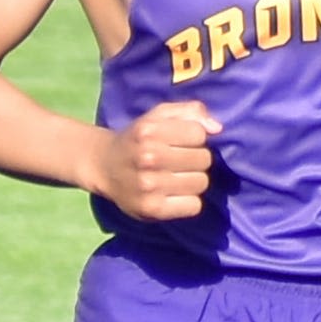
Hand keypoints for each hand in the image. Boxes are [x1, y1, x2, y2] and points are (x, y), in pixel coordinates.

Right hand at [86, 102, 219, 221]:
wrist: (103, 166)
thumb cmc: (138, 138)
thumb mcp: (159, 115)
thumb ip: (191, 111)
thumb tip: (217, 129)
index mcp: (149, 132)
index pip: (199, 134)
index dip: (195, 137)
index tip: (180, 141)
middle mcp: (148, 158)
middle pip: (204, 159)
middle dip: (196, 158)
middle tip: (179, 161)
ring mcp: (149, 186)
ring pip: (201, 182)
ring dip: (194, 180)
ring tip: (176, 177)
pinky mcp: (152, 209)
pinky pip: (194, 206)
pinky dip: (189, 201)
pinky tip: (174, 194)